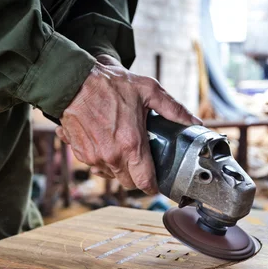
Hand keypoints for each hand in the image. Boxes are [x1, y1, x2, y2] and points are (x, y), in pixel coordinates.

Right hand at [55, 54, 201, 194]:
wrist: (72, 81)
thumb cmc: (109, 84)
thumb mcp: (148, 90)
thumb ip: (174, 109)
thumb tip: (194, 122)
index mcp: (131, 145)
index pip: (145, 183)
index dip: (153, 187)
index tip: (156, 184)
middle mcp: (111, 156)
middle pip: (129, 182)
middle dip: (137, 177)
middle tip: (142, 162)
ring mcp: (93, 157)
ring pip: (111, 175)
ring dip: (119, 167)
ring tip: (123, 148)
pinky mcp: (80, 153)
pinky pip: (95, 165)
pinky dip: (102, 158)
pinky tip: (105, 142)